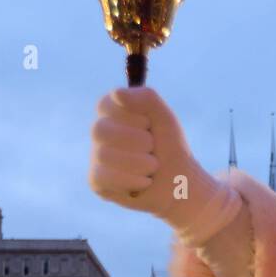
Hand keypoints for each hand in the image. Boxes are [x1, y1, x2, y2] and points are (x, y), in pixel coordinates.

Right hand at [89, 87, 220, 223]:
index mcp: (112, 112)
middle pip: (100, 130)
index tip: (149, 125)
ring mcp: (95, 156)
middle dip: (137, 140)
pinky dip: (131, 180)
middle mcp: (99, 132)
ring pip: (104, 155)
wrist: (179, 183)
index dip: (133, 117)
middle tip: (153, 148)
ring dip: (140, 163)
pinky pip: (103, 177)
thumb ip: (145, 98)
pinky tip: (143, 182)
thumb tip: (117, 93)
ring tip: (152, 167)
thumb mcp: (164, 117)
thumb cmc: (170, 147)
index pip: (106, 105)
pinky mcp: (96, 181)